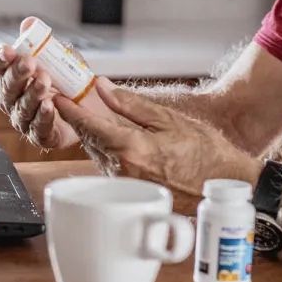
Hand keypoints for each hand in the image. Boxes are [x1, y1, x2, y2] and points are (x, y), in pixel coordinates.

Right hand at [0, 17, 78, 149]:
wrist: (93, 106)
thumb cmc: (68, 80)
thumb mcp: (59, 56)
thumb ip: (43, 42)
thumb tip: (29, 23)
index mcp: (12, 75)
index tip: (7, 50)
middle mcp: (13, 98)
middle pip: (7, 86)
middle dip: (17, 73)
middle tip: (29, 62)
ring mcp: (24, 118)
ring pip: (21, 107)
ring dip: (32, 93)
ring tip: (44, 81)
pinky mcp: (40, 135)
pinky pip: (37, 127)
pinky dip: (43, 116)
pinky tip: (49, 105)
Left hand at [54, 79, 260, 194]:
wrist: (226, 187)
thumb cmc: (205, 152)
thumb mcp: (169, 120)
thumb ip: (131, 105)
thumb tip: (102, 88)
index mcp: (131, 150)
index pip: (89, 126)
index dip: (69, 109)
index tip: (55, 96)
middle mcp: (123, 171)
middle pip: (89, 140)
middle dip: (78, 119)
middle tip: (67, 98)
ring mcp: (126, 185)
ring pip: (98, 154)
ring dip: (92, 135)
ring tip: (85, 114)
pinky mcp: (132, 193)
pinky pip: (110, 166)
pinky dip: (106, 149)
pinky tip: (109, 137)